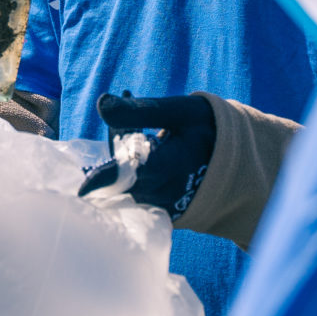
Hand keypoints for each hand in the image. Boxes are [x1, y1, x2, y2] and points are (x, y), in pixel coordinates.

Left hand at [79, 92, 216, 217]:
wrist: (235, 160)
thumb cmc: (205, 128)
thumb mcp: (179, 110)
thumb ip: (139, 110)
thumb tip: (101, 103)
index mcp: (173, 165)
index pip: (131, 174)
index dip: (104, 179)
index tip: (81, 189)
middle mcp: (166, 192)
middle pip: (121, 178)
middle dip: (114, 147)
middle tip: (126, 117)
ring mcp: (163, 206)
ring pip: (125, 186)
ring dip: (121, 159)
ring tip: (142, 130)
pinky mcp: (160, 211)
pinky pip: (133, 193)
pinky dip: (129, 172)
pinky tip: (144, 148)